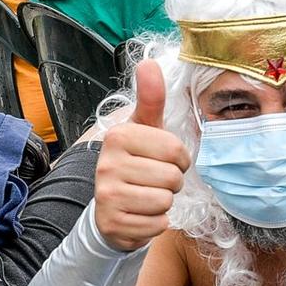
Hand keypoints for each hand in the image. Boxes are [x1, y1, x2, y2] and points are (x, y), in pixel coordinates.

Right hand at [94, 59, 189, 250]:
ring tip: (147, 197)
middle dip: (171, 183)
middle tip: (153, 181)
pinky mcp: (112, 224)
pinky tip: (140, 215)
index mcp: (119, 136)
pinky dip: (155, 223)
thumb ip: (150, 99)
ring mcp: (107, 195)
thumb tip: (148, 61)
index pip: (176, 151)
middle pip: (172, 178)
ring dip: (164, 203)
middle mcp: (107, 164)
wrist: (109, 208)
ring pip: (165, 202)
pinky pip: (157, 225)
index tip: (162, 161)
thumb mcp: (144, 129)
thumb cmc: (135, 162)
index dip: (179, 160)